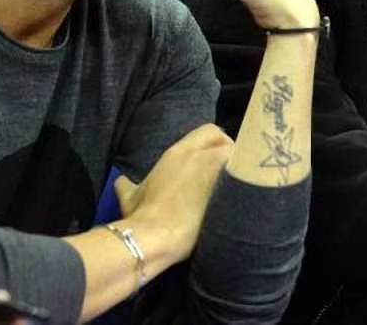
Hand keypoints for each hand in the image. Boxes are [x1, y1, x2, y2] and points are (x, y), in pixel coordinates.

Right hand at [114, 123, 232, 262]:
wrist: (155, 236)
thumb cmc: (142, 215)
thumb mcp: (130, 197)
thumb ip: (127, 185)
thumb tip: (121, 181)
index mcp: (178, 153)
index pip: (209, 130)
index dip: (217, 141)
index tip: (217, 156)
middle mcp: (200, 156)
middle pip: (229, 142)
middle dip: (233, 154)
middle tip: (228, 173)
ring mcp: (216, 172)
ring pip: (241, 159)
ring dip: (241, 171)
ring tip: (235, 188)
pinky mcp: (228, 190)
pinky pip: (246, 180)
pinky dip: (246, 187)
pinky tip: (240, 201)